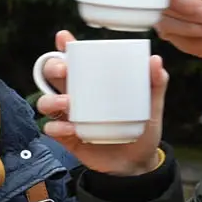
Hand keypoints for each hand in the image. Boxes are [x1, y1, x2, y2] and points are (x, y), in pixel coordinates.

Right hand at [35, 30, 168, 175]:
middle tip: (63, 69)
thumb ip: (155, 84)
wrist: (137, 164)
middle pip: (53, 75)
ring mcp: (69, 117)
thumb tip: (155, 61)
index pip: (75, 60)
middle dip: (52, 67)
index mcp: (93, 83)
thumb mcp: (151, 106)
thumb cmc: (141, 129)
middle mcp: (76, 96)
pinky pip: (52, 129)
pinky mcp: (67, 138)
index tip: (64, 38)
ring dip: (51, 99)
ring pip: (46, 101)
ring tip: (68, 103)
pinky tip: (69, 129)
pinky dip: (56, 127)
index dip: (65, 47)